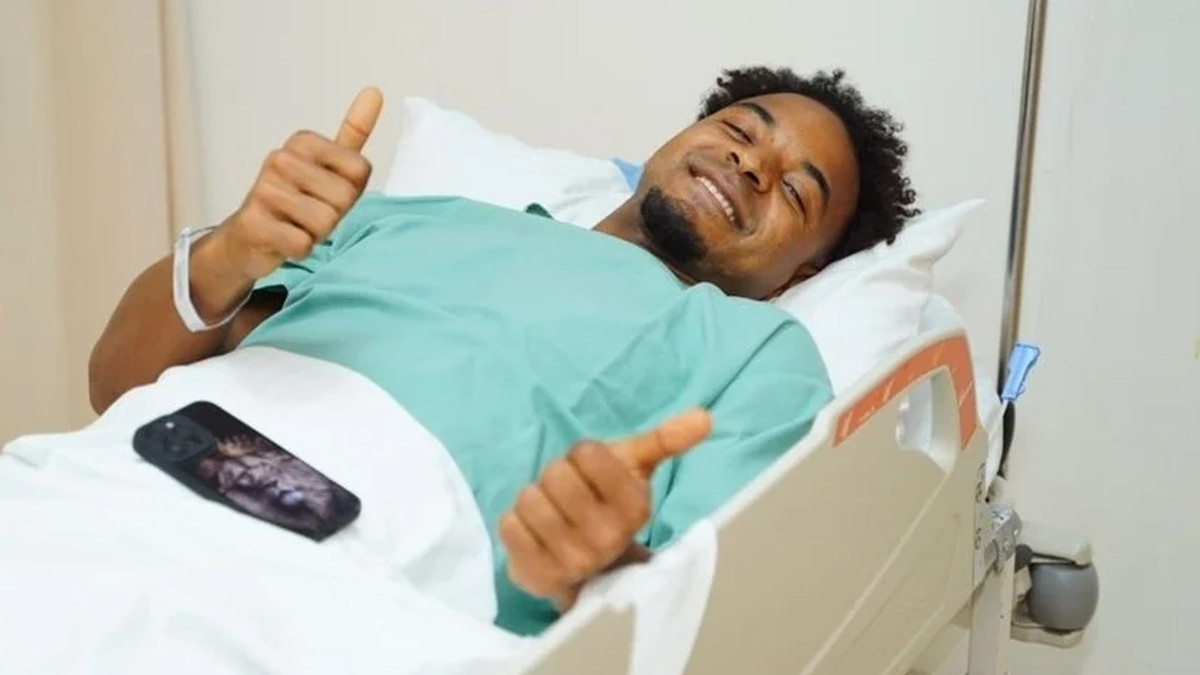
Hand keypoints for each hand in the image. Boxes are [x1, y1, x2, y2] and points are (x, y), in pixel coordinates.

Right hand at [211, 87, 383, 282]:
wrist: (248, 237)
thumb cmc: (298, 200)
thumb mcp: (329, 164)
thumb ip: (353, 132)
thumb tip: (375, 91)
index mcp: (303, 142)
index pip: (359, 171)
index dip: (350, 191)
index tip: (326, 193)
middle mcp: (281, 158)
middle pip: (344, 198)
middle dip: (333, 215)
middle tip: (309, 214)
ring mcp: (264, 189)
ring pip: (324, 223)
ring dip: (315, 234)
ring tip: (296, 225)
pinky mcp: (253, 222)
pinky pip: (302, 243)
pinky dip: (298, 249)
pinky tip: (283, 240)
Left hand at [499, 409, 712, 609]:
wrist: (587, 570)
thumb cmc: (605, 505)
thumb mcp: (635, 469)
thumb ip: (665, 440)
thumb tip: (704, 417)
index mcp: (635, 506)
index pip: (586, 452)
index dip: (582, 457)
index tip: (591, 475)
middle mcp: (608, 538)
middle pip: (555, 474)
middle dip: (556, 478)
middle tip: (570, 498)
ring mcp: (573, 561)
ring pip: (529, 499)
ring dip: (536, 501)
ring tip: (554, 517)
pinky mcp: (539, 576)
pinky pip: (508, 525)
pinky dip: (515, 524)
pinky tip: (535, 535)